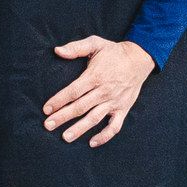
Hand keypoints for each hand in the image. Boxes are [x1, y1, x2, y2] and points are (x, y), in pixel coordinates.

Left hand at [41, 35, 156, 145]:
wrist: (139, 59)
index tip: (46, 109)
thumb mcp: (95, 43)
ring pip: (94, 118)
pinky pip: (114, 126)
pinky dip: (104, 136)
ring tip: (65, 137)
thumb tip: (57, 51)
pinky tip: (92, 142)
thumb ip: (76, 47)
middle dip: (63, 117)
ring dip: (79, 129)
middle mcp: (104, 91)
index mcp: (95, 76)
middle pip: (80, 106)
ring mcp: (114, 101)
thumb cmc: (114, 52)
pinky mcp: (123, 109)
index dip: (59, 100)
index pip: (73, 91)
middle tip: (48, 125)